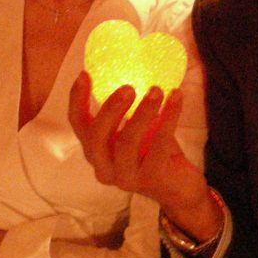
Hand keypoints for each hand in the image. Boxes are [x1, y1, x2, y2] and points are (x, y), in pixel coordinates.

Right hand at [69, 71, 222, 240]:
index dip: (77, 99)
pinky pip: (159, 144)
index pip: (78, 125)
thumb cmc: (154, 151)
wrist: (179, 188)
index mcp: (95, 151)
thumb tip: (133, 69)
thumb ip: (128, 109)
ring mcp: (126, 177)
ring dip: (143, 112)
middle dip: (110, 109)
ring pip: (126, 142)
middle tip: (128, 87)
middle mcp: (104, 167)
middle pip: (96, 137)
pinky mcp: (151, 179)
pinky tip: (177, 98)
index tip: (85, 74)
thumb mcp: (136, 129)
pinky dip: (169, 117)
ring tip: (157, 90)